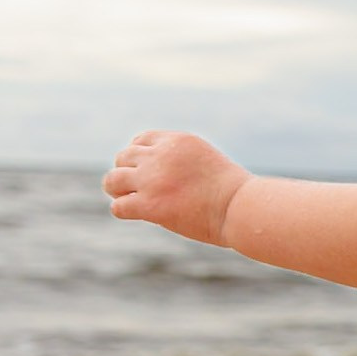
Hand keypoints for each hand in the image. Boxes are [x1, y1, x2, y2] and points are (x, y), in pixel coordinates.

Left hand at [105, 130, 250, 245]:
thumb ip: (180, 161)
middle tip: (138, 189)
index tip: (147, 171)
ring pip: (113, 179)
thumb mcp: (206, 162)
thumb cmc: (234, 193)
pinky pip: (119, 206)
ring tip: (131, 200)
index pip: (140, 140)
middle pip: (123, 158)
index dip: (139, 157)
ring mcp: (153, 180)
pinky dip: (124, 211)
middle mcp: (160, 155)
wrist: (243, 208)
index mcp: (177, 141)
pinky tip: (138, 215)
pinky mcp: (150, 205)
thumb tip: (153, 177)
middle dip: (128, 172)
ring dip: (118, 190)